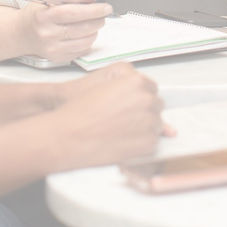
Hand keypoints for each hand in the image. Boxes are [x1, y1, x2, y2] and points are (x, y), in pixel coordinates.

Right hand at [20, 0, 112, 62]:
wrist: (22, 33)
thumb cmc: (38, 13)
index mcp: (44, 16)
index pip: (72, 12)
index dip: (92, 10)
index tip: (106, 7)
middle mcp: (47, 34)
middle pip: (81, 28)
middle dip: (98, 20)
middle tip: (103, 14)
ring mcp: (52, 49)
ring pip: (84, 41)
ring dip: (95, 31)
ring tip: (94, 23)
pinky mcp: (57, 58)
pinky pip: (81, 51)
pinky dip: (88, 41)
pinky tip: (85, 34)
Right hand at [58, 64, 176, 136]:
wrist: (70, 136)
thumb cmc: (81, 111)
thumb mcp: (104, 84)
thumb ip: (129, 85)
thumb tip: (147, 94)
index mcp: (136, 82)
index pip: (151, 87)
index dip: (138, 96)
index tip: (129, 103)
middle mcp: (146, 100)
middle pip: (156, 105)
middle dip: (143, 111)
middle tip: (122, 118)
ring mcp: (149, 122)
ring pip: (157, 124)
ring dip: (144, 127)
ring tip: (121, 130)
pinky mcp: (148, 143)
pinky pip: (153, 141)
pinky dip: (141, 143)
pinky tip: (123, 140)